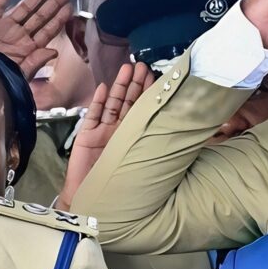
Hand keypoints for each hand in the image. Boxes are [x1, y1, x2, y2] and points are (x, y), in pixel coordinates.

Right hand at [0, 0, 72, 80]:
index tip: (69, 7)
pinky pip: (0, 2)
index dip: (59, 19)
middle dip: (54, 3)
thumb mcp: (19, 74)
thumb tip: (55, 51)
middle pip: (40, 16)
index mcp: (28, 49)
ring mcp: (5, 26)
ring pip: (25, 6)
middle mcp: (19, 35)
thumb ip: (36, 62)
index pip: (47, 31)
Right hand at [58, 60, 152, 209]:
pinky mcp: (86, 136)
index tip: (156, 76)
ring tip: (127, 69)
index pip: (143, 110)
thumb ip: (155, 147)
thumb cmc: (121, 188)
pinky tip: (102, 87)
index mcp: (134, 137)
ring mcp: (101, 132)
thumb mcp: (143, 164)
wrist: (95, 203)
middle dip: (135, 84)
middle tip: (142, 65)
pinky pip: (92, 116)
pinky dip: (97, 102)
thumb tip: (182, 135)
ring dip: (119, 87)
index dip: (148, 93)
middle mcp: (119, 131)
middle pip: (127, 103)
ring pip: (111, 104)